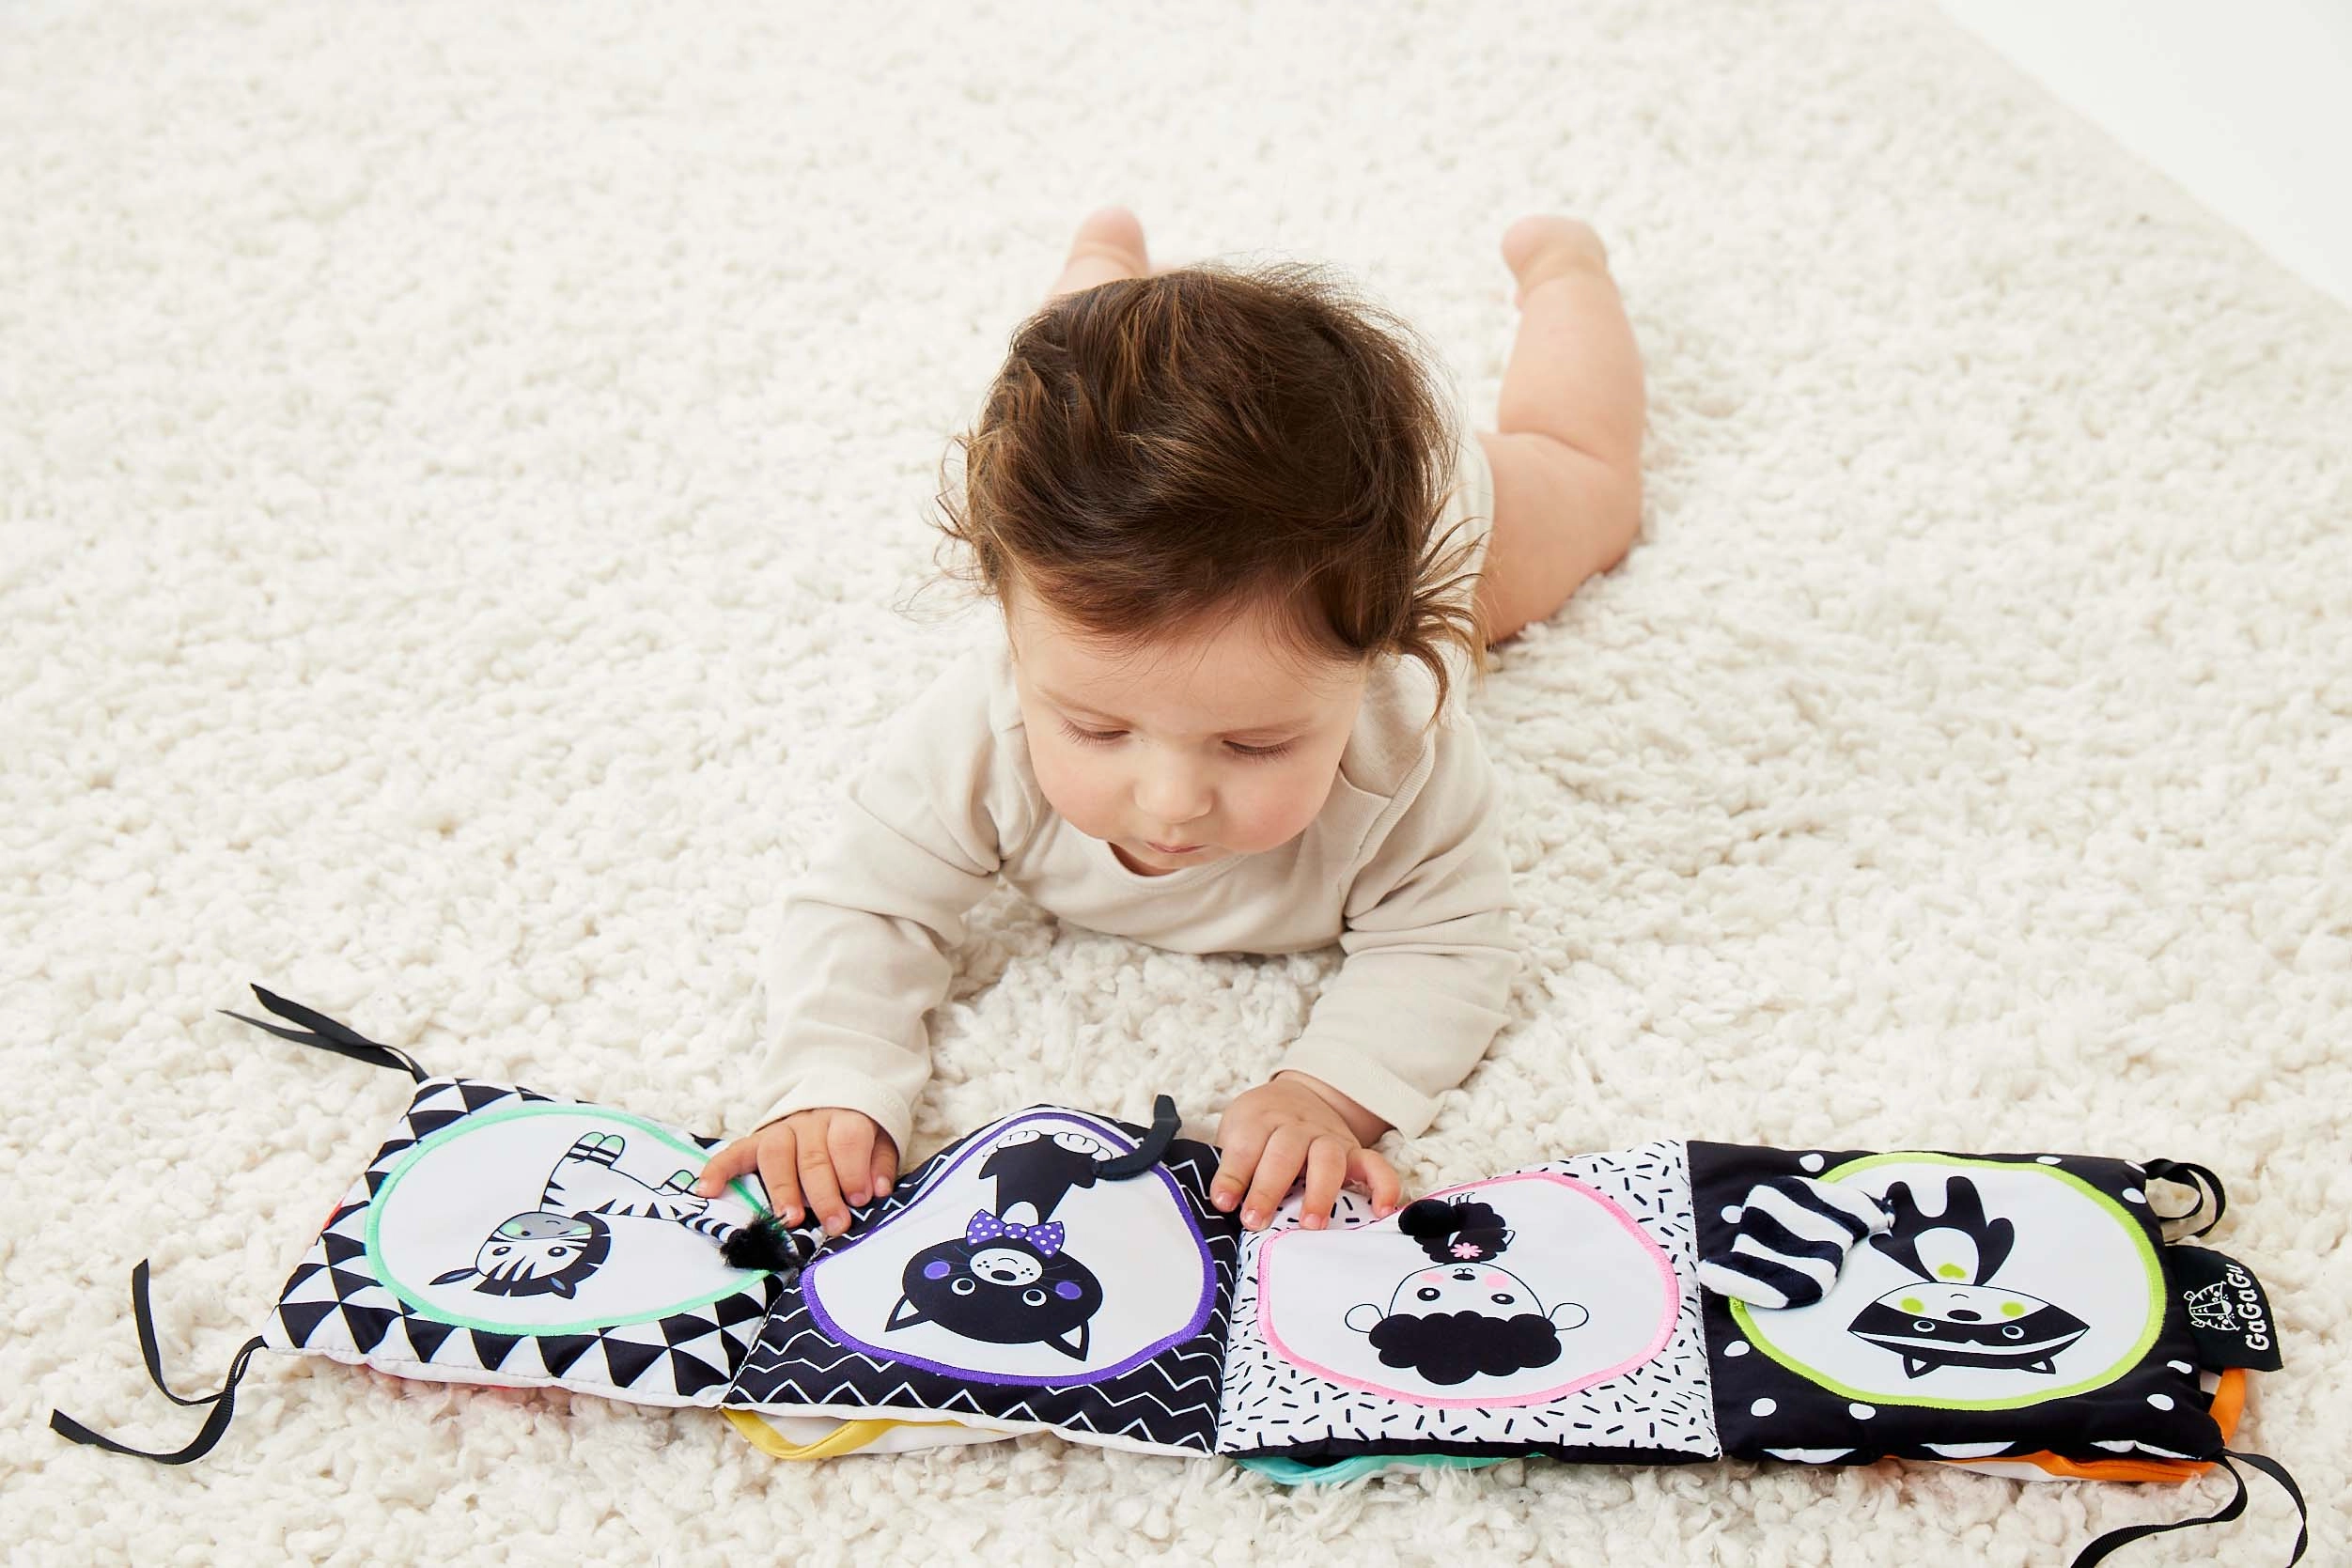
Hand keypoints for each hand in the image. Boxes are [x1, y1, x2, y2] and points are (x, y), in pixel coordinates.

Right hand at [695, 1107, 897, 1237]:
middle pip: (813, 1155)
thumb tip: (878, 1190)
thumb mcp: (880, 1141)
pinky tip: (707, 1189)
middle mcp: (809, 1122)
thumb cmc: (857, 1134)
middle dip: (824, 1193)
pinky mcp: (755, 1141)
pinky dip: (718, 1169)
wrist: (831, 1102)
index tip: (860, 1199)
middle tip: (835, 1224)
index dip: (852, 1171)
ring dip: (782, 1189)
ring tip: (789, 1218)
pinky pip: (734, 1152)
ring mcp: (780, 1130)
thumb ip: (879, 1164)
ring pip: (776, 1154)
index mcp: (844, 1118)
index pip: (846, 1140)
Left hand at [1211, 1072, 1402, 1232]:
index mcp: (1260, 1120)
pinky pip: (1375, 1165)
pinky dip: (1383, 1185)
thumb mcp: (1235, 1132)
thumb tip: (1217, 1207)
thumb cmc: (1258, 1127)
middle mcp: (1296, 1126)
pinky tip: (1381, 1210)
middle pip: (1284, 1153)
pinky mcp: (1354, 1151)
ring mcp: (1328, 1138)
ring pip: (1326, 1159)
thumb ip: (1230, 1166)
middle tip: (1255, 1221)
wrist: (1297, 1095)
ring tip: (1310, 1225)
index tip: (1223, 1203)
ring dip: (1319, 1192)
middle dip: (1268, 1189)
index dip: (1232, 1176)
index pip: (1244, 1147)